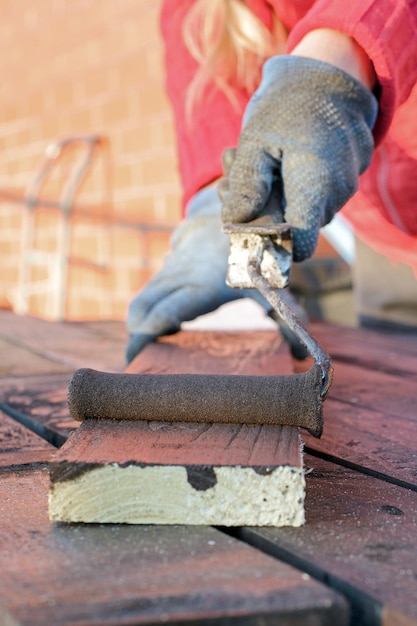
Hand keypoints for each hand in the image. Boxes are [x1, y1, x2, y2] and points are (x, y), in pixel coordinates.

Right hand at [126, 187, 271, 362]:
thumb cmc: (261, 248)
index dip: (141, 340)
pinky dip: (154, 305)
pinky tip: (172, 320)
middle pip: (141, 309)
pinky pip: (154, 284)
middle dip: (135, 336)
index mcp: (200, 287)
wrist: (244, 198)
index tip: (136, 361)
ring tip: (158, 343)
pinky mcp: (173, 255)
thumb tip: (300, 358)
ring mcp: (173, 262)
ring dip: (144, 321)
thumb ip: (286, 318)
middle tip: (142, 360)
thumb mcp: (273, 283)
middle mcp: (180, 274)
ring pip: (144, 296)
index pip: (160, 316)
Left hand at [220, 55, 377, 260]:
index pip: (299, 245)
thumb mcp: (255, 140)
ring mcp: (345, 185)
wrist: (327, 73)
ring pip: (303, 211)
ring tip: (253, 160)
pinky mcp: (345, 177)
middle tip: (234, 179)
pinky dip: (291, 185)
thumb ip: (247, 184)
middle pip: (296, 228)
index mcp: (316, 185)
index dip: (273, 245)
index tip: (249, 228)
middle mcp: (337, 192)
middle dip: (264, 212)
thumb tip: (236, 223)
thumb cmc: (288, 105)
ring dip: (275, 197)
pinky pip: (314, 195)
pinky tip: (277, 159)